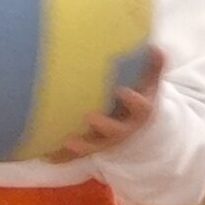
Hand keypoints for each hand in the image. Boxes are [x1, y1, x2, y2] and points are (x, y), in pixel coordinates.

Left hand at [48, 51, 165, 162]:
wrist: (135, 124)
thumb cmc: (138, 97)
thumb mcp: (149, 83)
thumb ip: (153, 67)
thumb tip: (157, 48)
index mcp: (139, 112)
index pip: (140, 107)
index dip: (132, 100)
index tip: (122, 91)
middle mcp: (124, 129)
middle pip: (115, 131)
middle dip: (103, 125)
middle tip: (90, 116)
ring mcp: (107, 140)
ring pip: (95, 146)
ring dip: (82, 145)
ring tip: (68, 141)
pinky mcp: (92, 146)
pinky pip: (77, 153)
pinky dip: (63, 155)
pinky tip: (47, 155)